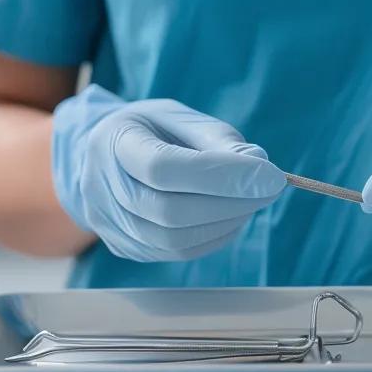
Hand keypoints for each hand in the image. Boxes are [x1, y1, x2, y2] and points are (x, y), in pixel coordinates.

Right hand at [52, 87, 284, 261]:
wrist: (105, 155)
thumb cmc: (152, 131)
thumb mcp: (181, 118)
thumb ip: (219, 140)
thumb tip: (260, 167)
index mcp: (114, 142)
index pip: (163, 168)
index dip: (220, 175)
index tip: (270, 175)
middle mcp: (101, 186)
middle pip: (169, 211)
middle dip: (230, 203)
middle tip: (268, 190)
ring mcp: (108, 223)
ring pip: (174, 240)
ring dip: (226, 224)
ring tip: (250, 202)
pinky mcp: (123, 246)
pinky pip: (175, 253)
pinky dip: (212, 238)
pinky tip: (230, 217)